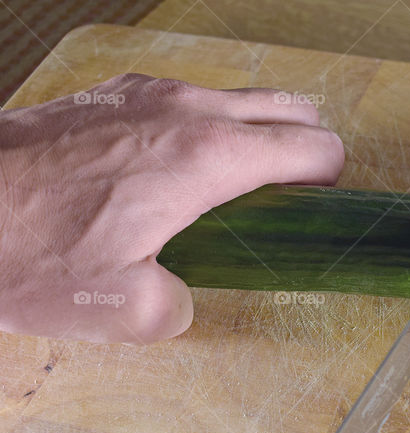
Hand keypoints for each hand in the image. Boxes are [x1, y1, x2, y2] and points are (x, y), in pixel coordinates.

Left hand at [0, 74, 343, 342]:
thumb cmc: (26, 249)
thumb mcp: (121, 310)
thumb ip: (175, 309)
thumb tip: (176, 300)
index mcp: (209, 157)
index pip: (311, 146)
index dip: (328, 178)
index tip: (317, 206)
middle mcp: (187, 109)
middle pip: (289, 108)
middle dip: (304, 148)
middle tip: (288, 196)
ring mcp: (148, 93)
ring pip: (238, 98)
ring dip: (255, 134)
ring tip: (231, 186)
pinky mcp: (114, 93)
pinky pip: (188, 99)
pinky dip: (205, 125)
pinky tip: (173, 170)